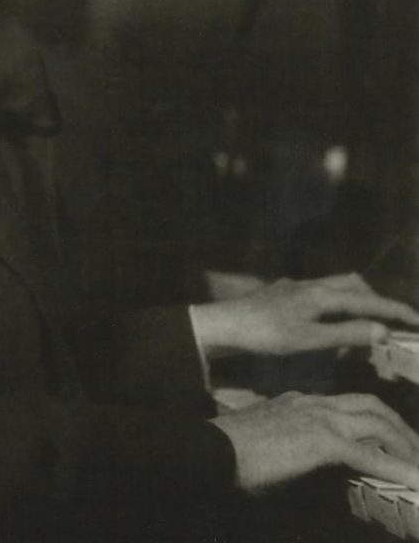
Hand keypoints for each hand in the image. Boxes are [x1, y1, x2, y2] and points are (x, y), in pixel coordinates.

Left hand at [191, 272, 418, 355]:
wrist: (225, 324)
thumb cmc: (265, 334)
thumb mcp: (309, 339)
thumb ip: (346, 334)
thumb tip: (382, 330)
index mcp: (321, 294)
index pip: (366, 300)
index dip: (393, 310)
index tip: (416, 320)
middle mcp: (311, 285)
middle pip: (352, 284)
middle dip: (374, 299)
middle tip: (390, 320)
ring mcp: (295, 288)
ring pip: (334, 287)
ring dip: (353, 301)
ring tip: (363, 323)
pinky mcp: (283, 294)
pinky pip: (319, 294)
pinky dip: (334, 306)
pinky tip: (327, 322)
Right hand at [212, 391, 418, 492]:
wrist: (212, 451)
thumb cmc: (230, 452)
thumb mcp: (267, 442)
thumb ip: (291, 445)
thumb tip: (308, 466)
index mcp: (300, 401)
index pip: (348, 403)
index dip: (375, 420)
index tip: (391, 438)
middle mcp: (313, 403)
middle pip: (371, 406)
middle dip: (399, 428)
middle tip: (415, 450)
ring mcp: (318, 418)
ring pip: (376, 423)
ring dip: (404, 445)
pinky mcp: (321, 441)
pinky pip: (369, 454)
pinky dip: (395, 468)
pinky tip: (413, 480)